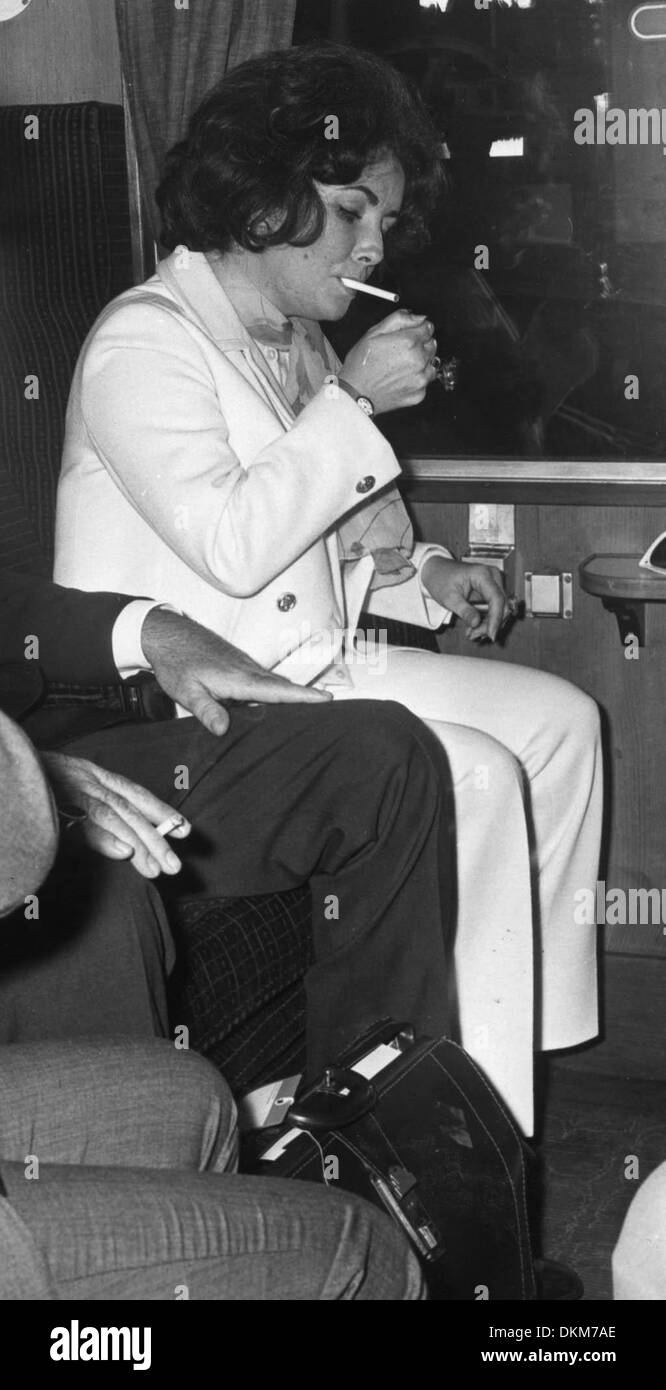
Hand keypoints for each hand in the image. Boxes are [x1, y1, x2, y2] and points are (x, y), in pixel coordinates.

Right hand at [41, 752, 191, 878]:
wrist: (3, 757)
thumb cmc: (29, 782)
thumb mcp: (61, 797)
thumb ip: (89, 822)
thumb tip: (123, 848)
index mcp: (90, 773)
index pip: (133, 792)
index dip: (160, 810)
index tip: (186, 829)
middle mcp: (85, 778)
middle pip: (129, 807)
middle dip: (156, 836)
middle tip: (176, 866)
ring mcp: (69, 787)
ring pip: (113, 815)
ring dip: (139, 842)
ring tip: (158, 867)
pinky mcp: (52, 800)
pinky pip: (80, 819)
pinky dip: (101, 835)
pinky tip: (122, 851)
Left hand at [140, 609, 331, 736]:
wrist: (167, 634)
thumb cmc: (176, 662)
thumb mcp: (186, 691)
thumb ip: (206, 710)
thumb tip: (223, 729)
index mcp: (239, 679)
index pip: (277, 690)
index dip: (303, 696)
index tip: (327, 699)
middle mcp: (247, 670)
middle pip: (284, 685)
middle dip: (307, 696)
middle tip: (331, 707)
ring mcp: (244, 665)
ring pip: (275, 681)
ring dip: (294, 692)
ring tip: (314, 706)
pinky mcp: (239, 664)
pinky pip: (265, 678)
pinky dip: (278, 688)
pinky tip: (279, 699)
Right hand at [339, 309, 438, 414]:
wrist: (355, 394)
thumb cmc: (361, 365)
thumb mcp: (374, 333)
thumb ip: (399, 319)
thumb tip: (417, 316)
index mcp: (408, 342)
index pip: (428, 327)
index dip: (418, 328)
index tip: (410, 333)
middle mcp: (418, 360)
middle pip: (432, 344)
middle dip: (421, 344)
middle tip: (402, 351)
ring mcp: (420, 379)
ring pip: (432, 362)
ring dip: (422, 361)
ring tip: (402, 365)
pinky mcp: (419, 393)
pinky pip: (426, 381)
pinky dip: (418, 378)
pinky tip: (402, 378)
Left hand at [421, 556, 508, 642]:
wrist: (435, 570)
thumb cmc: (440, 579)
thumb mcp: (449, 598)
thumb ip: (464, 611)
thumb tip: (477, 623)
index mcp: (482, 574)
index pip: (496, 599)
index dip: (496, 619)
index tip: (491, 634)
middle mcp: (492, 576)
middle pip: (502, 605)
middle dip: (491, 624)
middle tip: (475, 635)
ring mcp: (493, 583)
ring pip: (500, 609)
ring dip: (489, 624)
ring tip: (472, 633)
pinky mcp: (490, 590)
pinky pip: (495, 608)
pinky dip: (487, 620)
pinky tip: (474, 628)